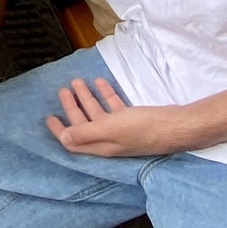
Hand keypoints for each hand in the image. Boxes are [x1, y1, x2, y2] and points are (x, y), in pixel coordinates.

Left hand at [46, 73, 190, 157]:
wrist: (177, 126)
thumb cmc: (143, 128)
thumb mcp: (111, 129)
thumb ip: (86, 133)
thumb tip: (63, 138)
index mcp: (102, 146)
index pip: (74, 141)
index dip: (59, 131)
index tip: (49, 117)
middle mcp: (110, 140)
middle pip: (84, 124)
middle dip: (72, 107)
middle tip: (63, 89)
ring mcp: (122, 130)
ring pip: (99, 113)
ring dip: (87, 97)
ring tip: (77, 81)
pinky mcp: (134, 120)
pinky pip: (115, 107)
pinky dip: (106, 95)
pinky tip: (100, 82)